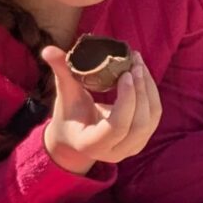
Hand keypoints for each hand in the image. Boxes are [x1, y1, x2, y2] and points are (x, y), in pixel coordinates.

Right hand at [40, 46, 160, 173]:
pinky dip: (152, 93)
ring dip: (149, 89)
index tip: (126, 73)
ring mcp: (132, 148)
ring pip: (151, 118)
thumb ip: (60, 72)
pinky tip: (143, 74)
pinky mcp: (142, 139)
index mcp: (92, 144)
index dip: (127, 100)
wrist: (77, 138)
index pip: (117, 126)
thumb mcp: (64, 95)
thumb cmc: (69, 114)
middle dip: (141, 91)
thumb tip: (48, 49)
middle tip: (135, 64)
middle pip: (139, 123)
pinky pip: (155, 115)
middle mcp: (115, 152)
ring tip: (139, 64)